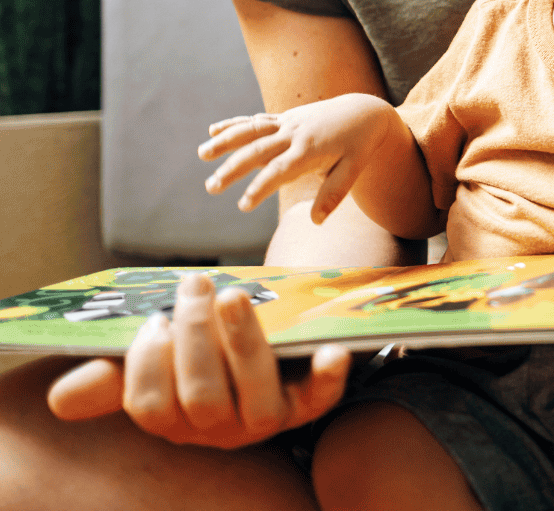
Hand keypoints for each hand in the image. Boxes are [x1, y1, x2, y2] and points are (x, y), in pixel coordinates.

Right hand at [46, 272, 350, 446]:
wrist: (268, 345)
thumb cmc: (202, 351)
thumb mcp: (158, 359)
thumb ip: (114, 374)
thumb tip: (62, 397)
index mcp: (176, 417)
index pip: (151, 406)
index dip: (147, 363)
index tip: (153, 319)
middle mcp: (220, 427)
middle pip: (202, 398)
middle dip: (195, 338)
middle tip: (196, 284)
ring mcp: (267, 416)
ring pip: (255, 396)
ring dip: (244, 343)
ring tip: (234, 295)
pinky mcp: (309, 400)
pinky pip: (321, 398)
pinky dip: (328, 376)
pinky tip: (333, 350)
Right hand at [199, 93, 395, 223]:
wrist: (364, 111)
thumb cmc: (359, 144)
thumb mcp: (354, 168)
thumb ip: (334, 194)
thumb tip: (316, 221)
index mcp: (311, 150)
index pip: (280, 171)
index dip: (261, 187)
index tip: (243, 205)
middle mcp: (295, 133)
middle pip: (258, 151)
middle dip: (233, 168)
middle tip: (211, 187)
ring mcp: (288, 123)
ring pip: (252, 130)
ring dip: (226, 140)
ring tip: (202, 154)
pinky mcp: (285, 118)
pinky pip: (257, 121)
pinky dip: (235, 124)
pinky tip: (213, 129)